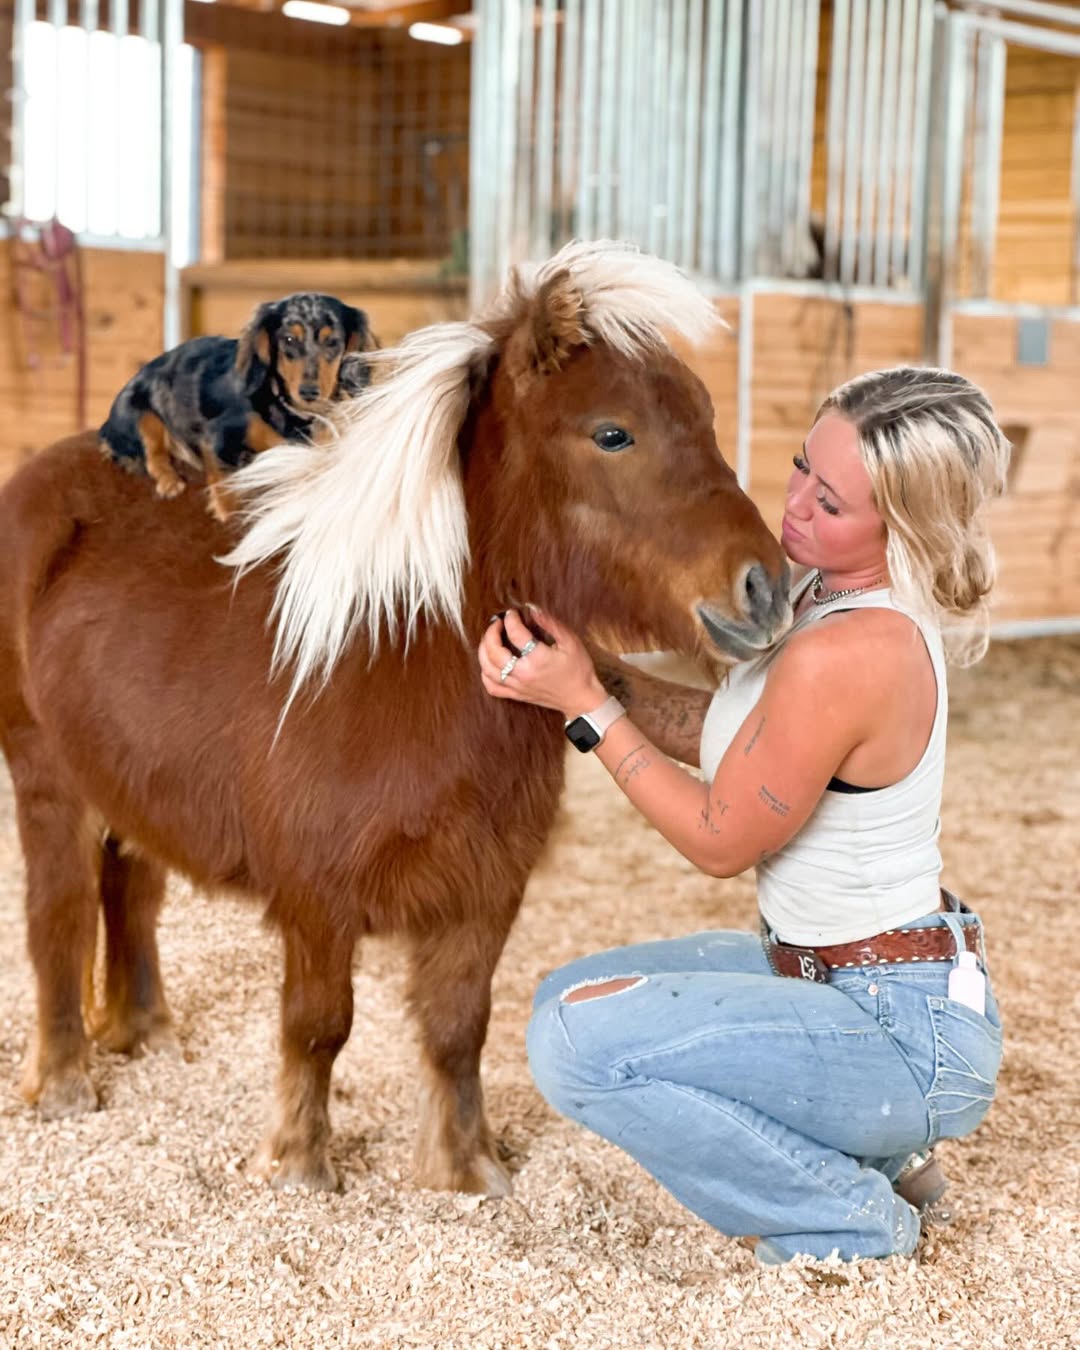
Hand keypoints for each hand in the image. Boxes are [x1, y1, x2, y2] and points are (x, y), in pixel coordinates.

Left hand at [477, 608, 606, 716]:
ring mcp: (518, 686)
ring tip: (489, 639)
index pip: (516, 634)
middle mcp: (524, 674)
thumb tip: (532, 608)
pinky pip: (492, 687)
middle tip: (496, 622)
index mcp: (538, 659)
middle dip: (491, 633)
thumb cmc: (579, 669)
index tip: (512, 613)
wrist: (581, 698)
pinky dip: (485, 674)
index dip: (511, 619)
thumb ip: (550, 623)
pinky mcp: (517, 695)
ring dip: (483, 651)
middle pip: (494, 652)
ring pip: (488, 669)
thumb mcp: (570, 642)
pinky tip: (489, 663)